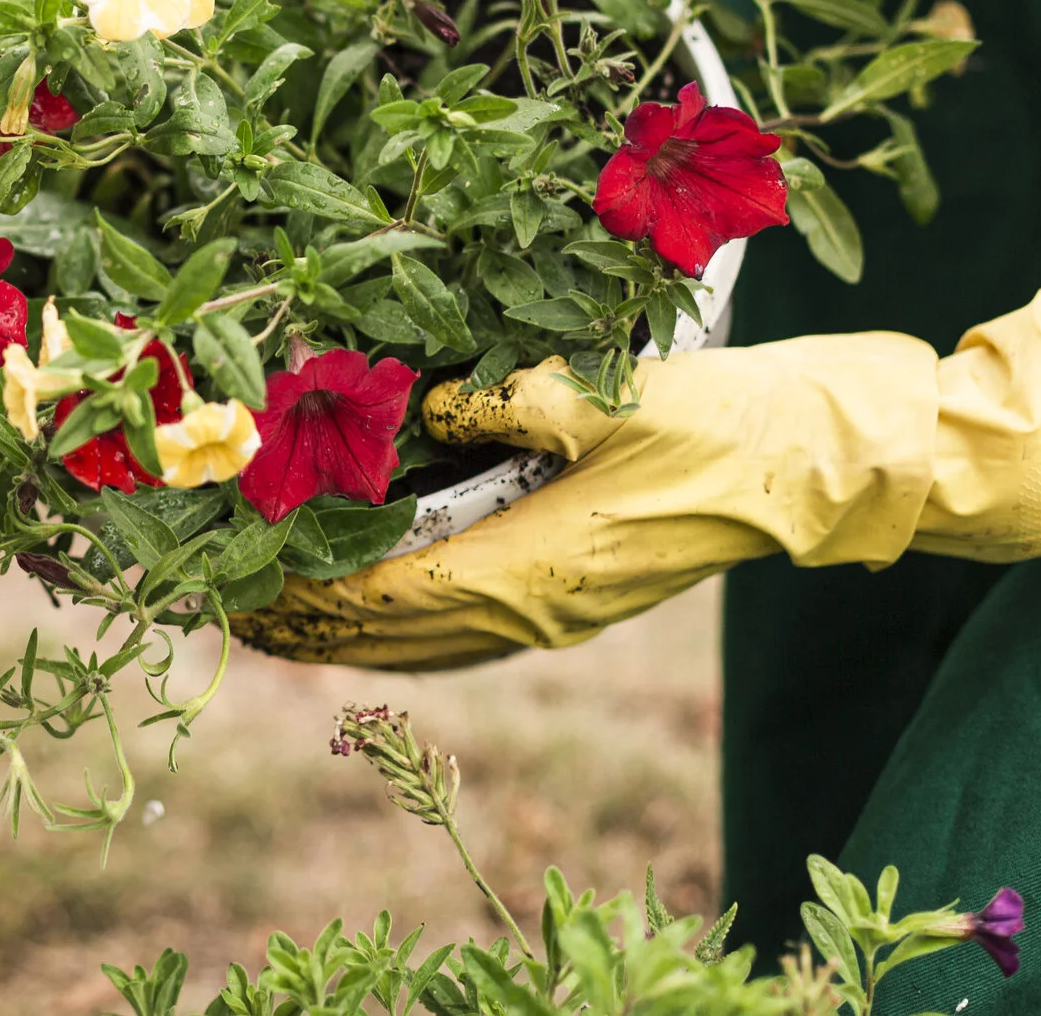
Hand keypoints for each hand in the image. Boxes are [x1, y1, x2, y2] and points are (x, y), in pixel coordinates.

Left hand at [232, 291, 1040, 670]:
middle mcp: (534, 612)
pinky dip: (401, 628)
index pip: (385, 599)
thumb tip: (427, 410)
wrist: (813, 469)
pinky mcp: (577, 598)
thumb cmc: (716, 427)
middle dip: (307, 627)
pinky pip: (463, 632)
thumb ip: (505, 404)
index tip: (237, 588)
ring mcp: (558, 614)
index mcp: (530, 571)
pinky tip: (374, 611)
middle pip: (392, 638)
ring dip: (347, 636)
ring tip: (279, 621)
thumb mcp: (604, 397)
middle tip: (227, 611)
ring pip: (425, 644)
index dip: (305, 596)